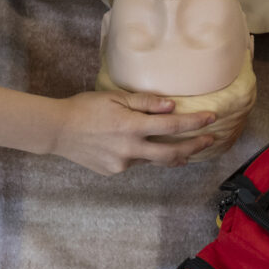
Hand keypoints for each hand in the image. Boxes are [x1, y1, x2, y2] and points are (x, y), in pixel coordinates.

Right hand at [50, 91, 220, 173]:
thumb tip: (171, 107)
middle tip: (210, 140)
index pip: (172, 127)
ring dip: (171, 155)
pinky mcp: (113, 171)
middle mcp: (130, 149)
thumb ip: (144, 103)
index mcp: (131, 127)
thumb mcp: (115, 97)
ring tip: (185, 151)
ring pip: (153, 160)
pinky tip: (135, 146)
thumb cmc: (85, 107)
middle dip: (194, 147)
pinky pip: (135, 163)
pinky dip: (141, 154)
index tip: (211, 119)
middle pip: (172, 153)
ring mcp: (122, 164)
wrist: (57, 130)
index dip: (195, 123)